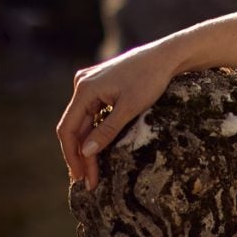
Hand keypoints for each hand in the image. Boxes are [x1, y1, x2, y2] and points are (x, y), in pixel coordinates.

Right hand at [58, 40, 185, 188]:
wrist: (168, 56)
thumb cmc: (152, 79)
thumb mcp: (131, 108)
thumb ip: (107, 131)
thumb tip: (86, 152)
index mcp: (84, 89)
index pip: (68, 129)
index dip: (73, 156)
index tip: (82, 177)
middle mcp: (82, 85)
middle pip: (75, 127)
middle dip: (81, 155)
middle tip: (88, 181)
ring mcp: (89, 84)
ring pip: (83, 122)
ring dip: (87, 146)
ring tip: (92, 172)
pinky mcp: (100, 86)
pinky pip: (92, 114)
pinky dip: (94, 132)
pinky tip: (97, 150)